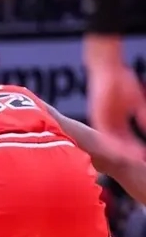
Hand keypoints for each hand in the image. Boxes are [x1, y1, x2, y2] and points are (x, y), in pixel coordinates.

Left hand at [85, 37, 145, 159]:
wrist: (107, 70)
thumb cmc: (121, 83)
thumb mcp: (136, 102)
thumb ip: (142, 115)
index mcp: (115, 123)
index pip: (127, 141)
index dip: (136, 150)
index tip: (145, 159)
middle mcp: (107, 125)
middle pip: (118, 145)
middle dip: (129, 156)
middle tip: (139, 165)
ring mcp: (101, 121)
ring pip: (111, 141)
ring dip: (122, 152)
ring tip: (134, 161)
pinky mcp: (96, 116)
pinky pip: (104, 132)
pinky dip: (112, 141)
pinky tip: (119, 150)